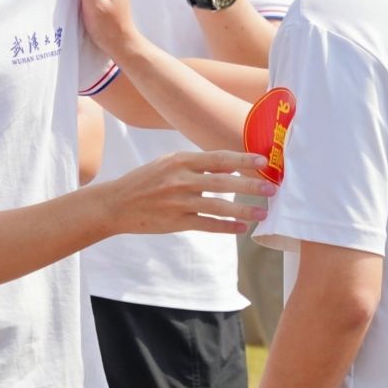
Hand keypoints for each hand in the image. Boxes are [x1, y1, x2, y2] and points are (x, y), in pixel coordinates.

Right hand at [99, 149, 273, 237]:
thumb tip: (229, 166)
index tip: (263, 161)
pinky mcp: (176, 222)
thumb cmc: (145, 181)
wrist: (116, 203)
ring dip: (243, 210)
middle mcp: (181, 180)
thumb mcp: (167, 163)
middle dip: (250, 186)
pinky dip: (227, 226)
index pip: (218, 158)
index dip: (243, 160)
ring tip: (263, 213)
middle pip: (223, 182)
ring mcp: (178, 202)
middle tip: (271, 188)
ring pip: (218, 206)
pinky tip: (242, 228)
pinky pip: (207, 225)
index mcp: (180, 161)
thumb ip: (195, 164)